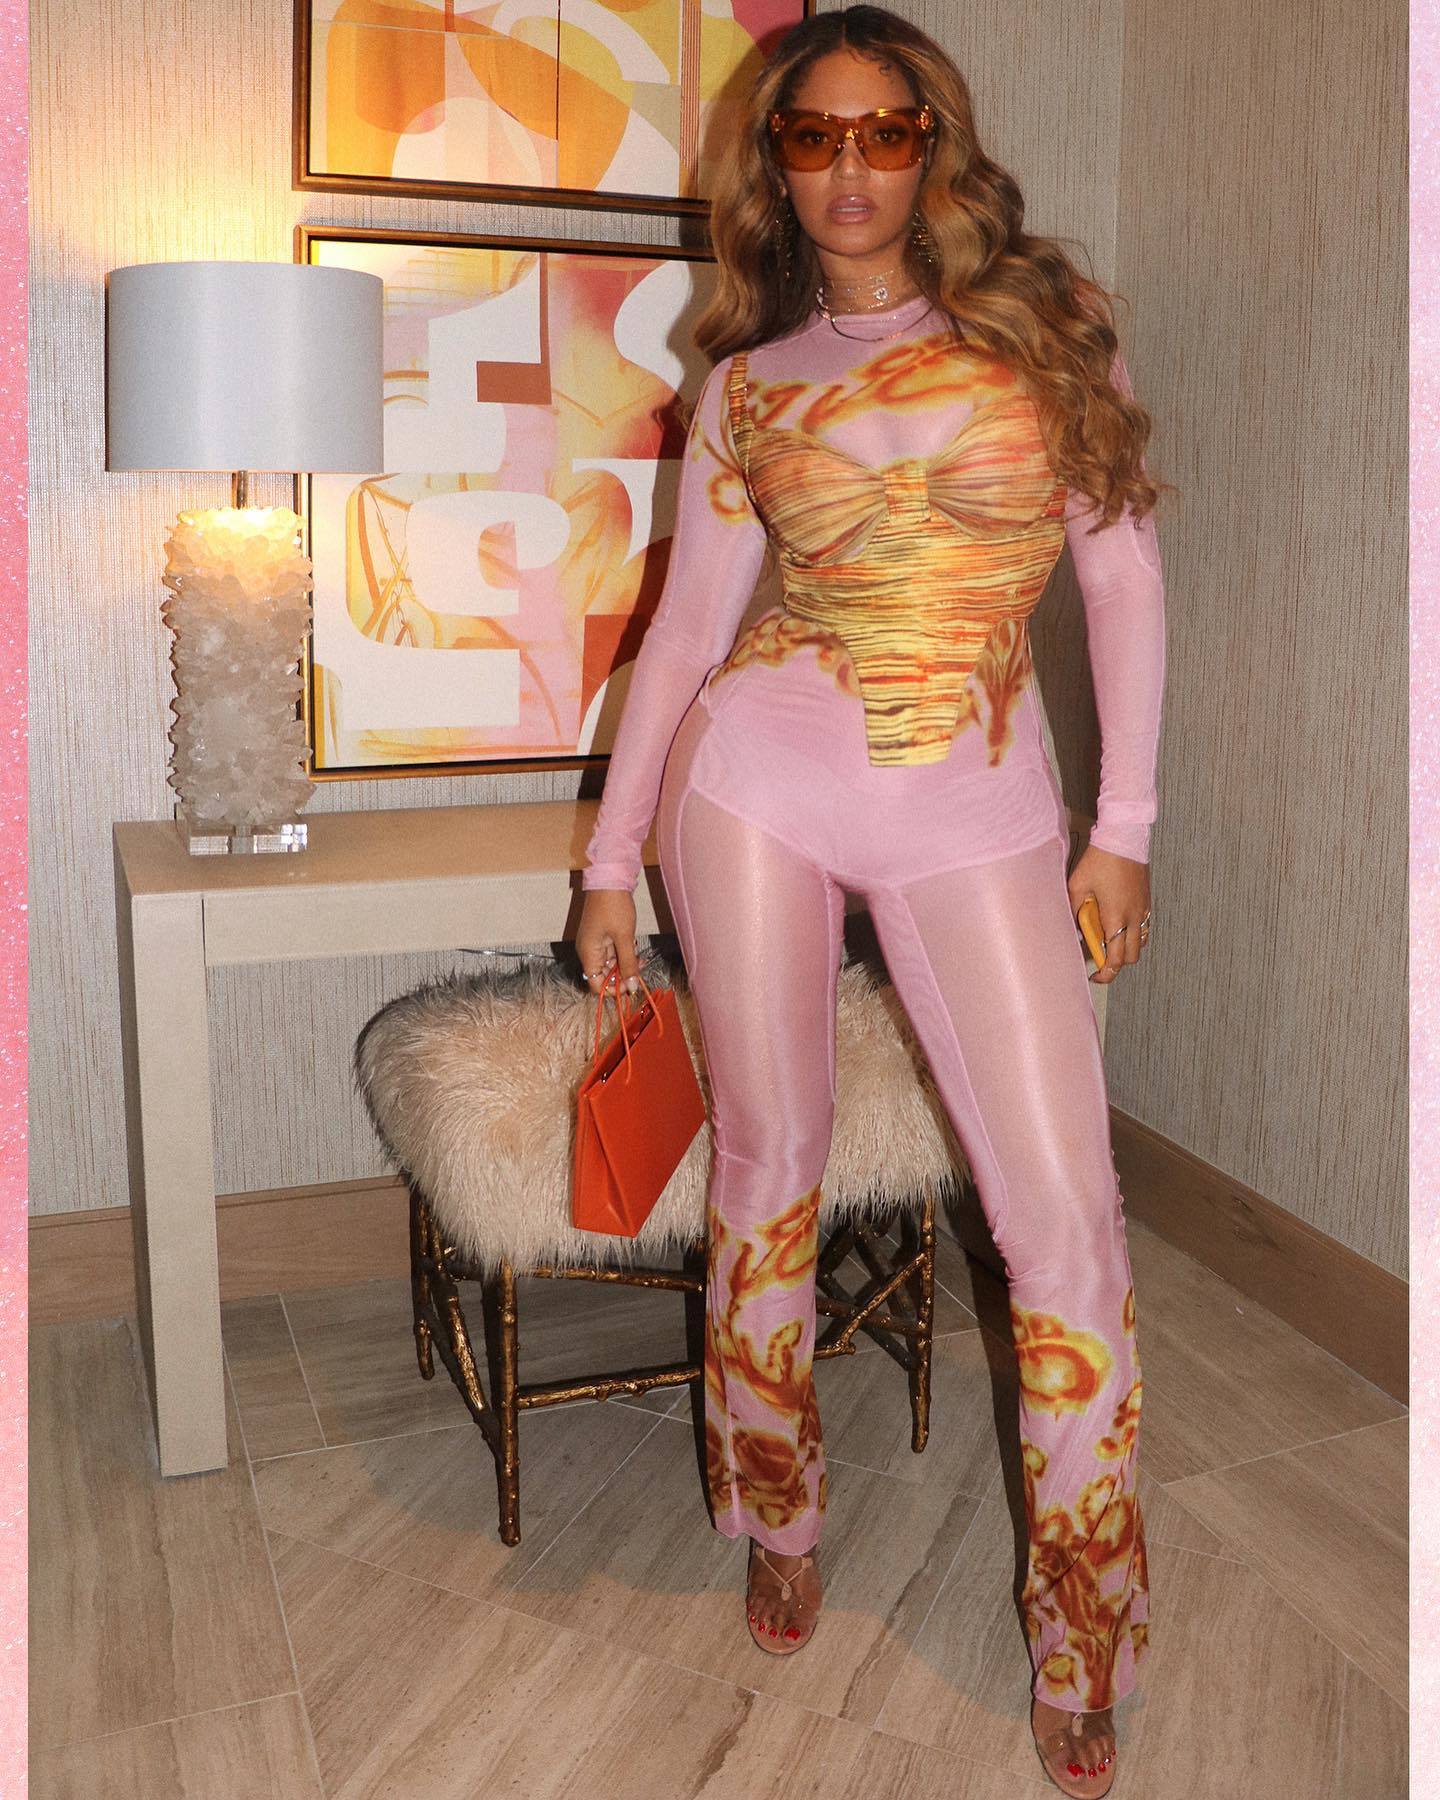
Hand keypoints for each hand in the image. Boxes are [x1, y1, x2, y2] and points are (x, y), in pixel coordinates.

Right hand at [577, 888, 642, 996]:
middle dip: (622, 976)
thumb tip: (632, 987)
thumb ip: (628, 964)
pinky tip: (636, 952)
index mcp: (588, 953)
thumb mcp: (624, 937)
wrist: (610, 878)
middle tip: (639, 973)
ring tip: (641, 960)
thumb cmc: (613, 905)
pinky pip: (612, 952)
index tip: (630, 988)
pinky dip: (624, 954)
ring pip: (610, 964)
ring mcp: (595, 942)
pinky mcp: (603, 935)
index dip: (612, 990)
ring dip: (625, 965)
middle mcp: (588, 950)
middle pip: (603, 975)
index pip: (594, 984)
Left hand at [1068, 845, 1151, 984]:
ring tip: (1110, 939)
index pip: (1116, 958)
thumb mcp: (1077, 886)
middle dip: (1117, 963)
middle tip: (1100, 956)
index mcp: (1116, 918)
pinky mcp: (1147, 900)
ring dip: (1127, 948)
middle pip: (1132, 957)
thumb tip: (1076, 930)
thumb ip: (1075, 912)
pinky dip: (1134, 934)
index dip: (1106, 973)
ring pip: (1141, 943)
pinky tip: (1119, 924)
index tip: (1095, 975)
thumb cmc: (1099, 861)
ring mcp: (1143, 909)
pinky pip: (1144, 927)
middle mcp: (1134, 917)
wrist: (1123, 838)